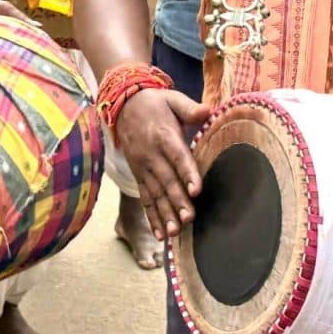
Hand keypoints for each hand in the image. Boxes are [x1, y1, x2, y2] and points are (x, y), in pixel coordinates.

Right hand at [114, 88, 207, 240]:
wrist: (123, 105)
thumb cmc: (155, 103)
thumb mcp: (172, 98)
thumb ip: (190, 108)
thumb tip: (208, 110)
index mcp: (163, 136)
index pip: (177, 157)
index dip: (187, 174)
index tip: (196, 190)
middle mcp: (151, 155)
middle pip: (166, 181)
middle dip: (178, 202)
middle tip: (189, 219)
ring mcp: (143, 168)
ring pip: (155, 194)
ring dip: (165, 215)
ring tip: (175, 233)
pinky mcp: (139, 176)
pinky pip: (145, 199)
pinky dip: (153, 217)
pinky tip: (161, 235)